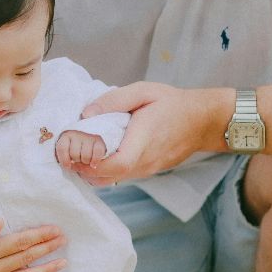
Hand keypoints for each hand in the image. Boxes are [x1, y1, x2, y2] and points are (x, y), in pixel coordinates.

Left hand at [53, 129, 106, 171]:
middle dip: (76, 160)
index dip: (64, 160)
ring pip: (86, 155)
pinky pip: (98, 152)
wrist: (89, 151)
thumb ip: (64, 159)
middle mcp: (77, 134)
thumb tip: (69, 165)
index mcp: (66, 137)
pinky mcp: (99, 141)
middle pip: (74, 153)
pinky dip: (95, 160)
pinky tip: (93, 164)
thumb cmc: (73, 153)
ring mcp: (88, 137)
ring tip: (85, 161)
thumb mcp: (65, 155)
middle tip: (78, 160)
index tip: (68, 166)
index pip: (62, 148)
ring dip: (86, 161)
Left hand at [77, 82, 230, 185]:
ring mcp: (147, 169)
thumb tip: (86, 114)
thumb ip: (114, 100)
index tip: (75, 151)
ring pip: (112, 180)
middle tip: (68, 152)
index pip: (116, 163)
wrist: (202, 120)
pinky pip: (121, 177)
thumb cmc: (172, 103)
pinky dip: (105, 171)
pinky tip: (98, 155)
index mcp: (143, 139)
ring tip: (80, 153)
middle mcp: (145, 160)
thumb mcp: (144, 91)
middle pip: (108, 177)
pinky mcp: (148, 171)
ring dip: (92, 171)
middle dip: (84, 169)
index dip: (92, 164)